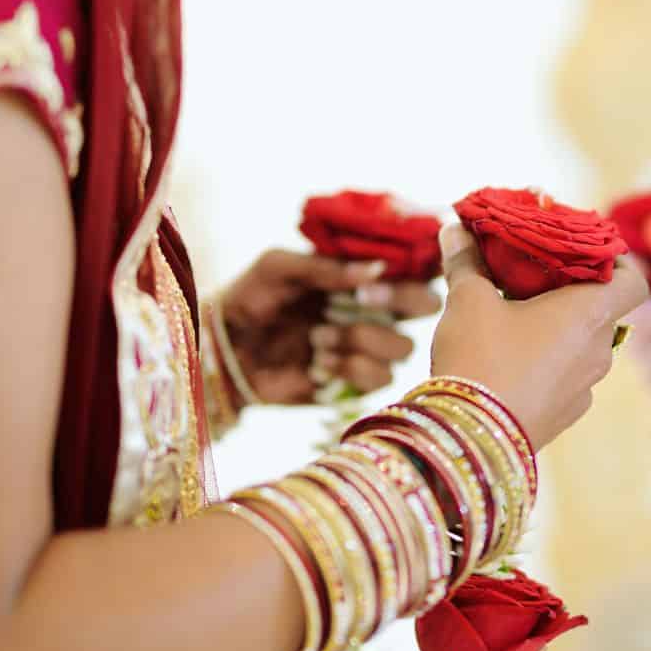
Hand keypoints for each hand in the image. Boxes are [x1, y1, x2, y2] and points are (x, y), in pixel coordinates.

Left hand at [220, 249, 440, 403]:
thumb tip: (376, 270)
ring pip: (403, 347)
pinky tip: (319, 363)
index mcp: (360, 276)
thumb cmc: (249, 298)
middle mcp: (374, 310)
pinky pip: (379, 379)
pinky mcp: (356, 384)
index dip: (414, 268)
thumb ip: (325, 266)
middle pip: (427, 306)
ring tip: (319, 337)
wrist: (223, 351)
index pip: (412, 268)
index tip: (380, 272)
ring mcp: (368, 349)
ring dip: (361, 339)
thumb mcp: (277, 267)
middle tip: (362, 299)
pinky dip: (350, 368)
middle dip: (402, 301)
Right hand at [431, 225, 647, 447]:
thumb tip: (454, 227)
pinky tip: (511, 361)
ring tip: (516, 321)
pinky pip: (567, 378)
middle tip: (536, 280)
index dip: (620, 265)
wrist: (469, 438)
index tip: (587, 257)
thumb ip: (466, 261)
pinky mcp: (566, 415)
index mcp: (590, 313)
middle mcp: (600, 351)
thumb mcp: (467, 300)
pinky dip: (549, 364)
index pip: (635, 283)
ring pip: (583, 347)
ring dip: (559, 332)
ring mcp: (586, 388)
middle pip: (603, 312)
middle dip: (573, 294)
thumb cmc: (479, 357)